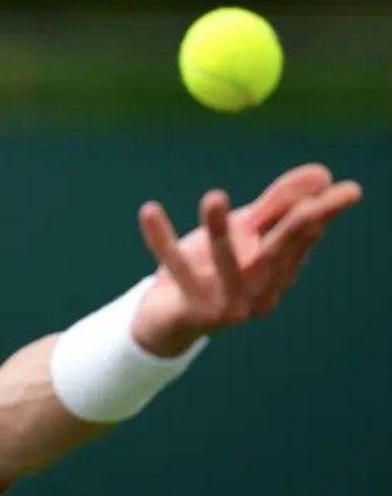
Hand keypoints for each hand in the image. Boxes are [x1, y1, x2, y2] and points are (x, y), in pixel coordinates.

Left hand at [131, 163, 362, 356]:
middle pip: (277, 254)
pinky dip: (162, 238)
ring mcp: (225, 306)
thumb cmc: (209, 271)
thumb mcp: (243, 235)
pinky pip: (175, 267)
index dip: (321, 215)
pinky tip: (150, 210)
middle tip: (311, 204)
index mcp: (276, 277)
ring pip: (225, 263)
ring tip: (214, 196)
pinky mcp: (190, 309)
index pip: (301, 240)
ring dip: (220, 230)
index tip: (345, 189)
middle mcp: (257, 295)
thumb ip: (275, 206)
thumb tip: (322, 174)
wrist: (165, 321)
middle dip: (296, 227)